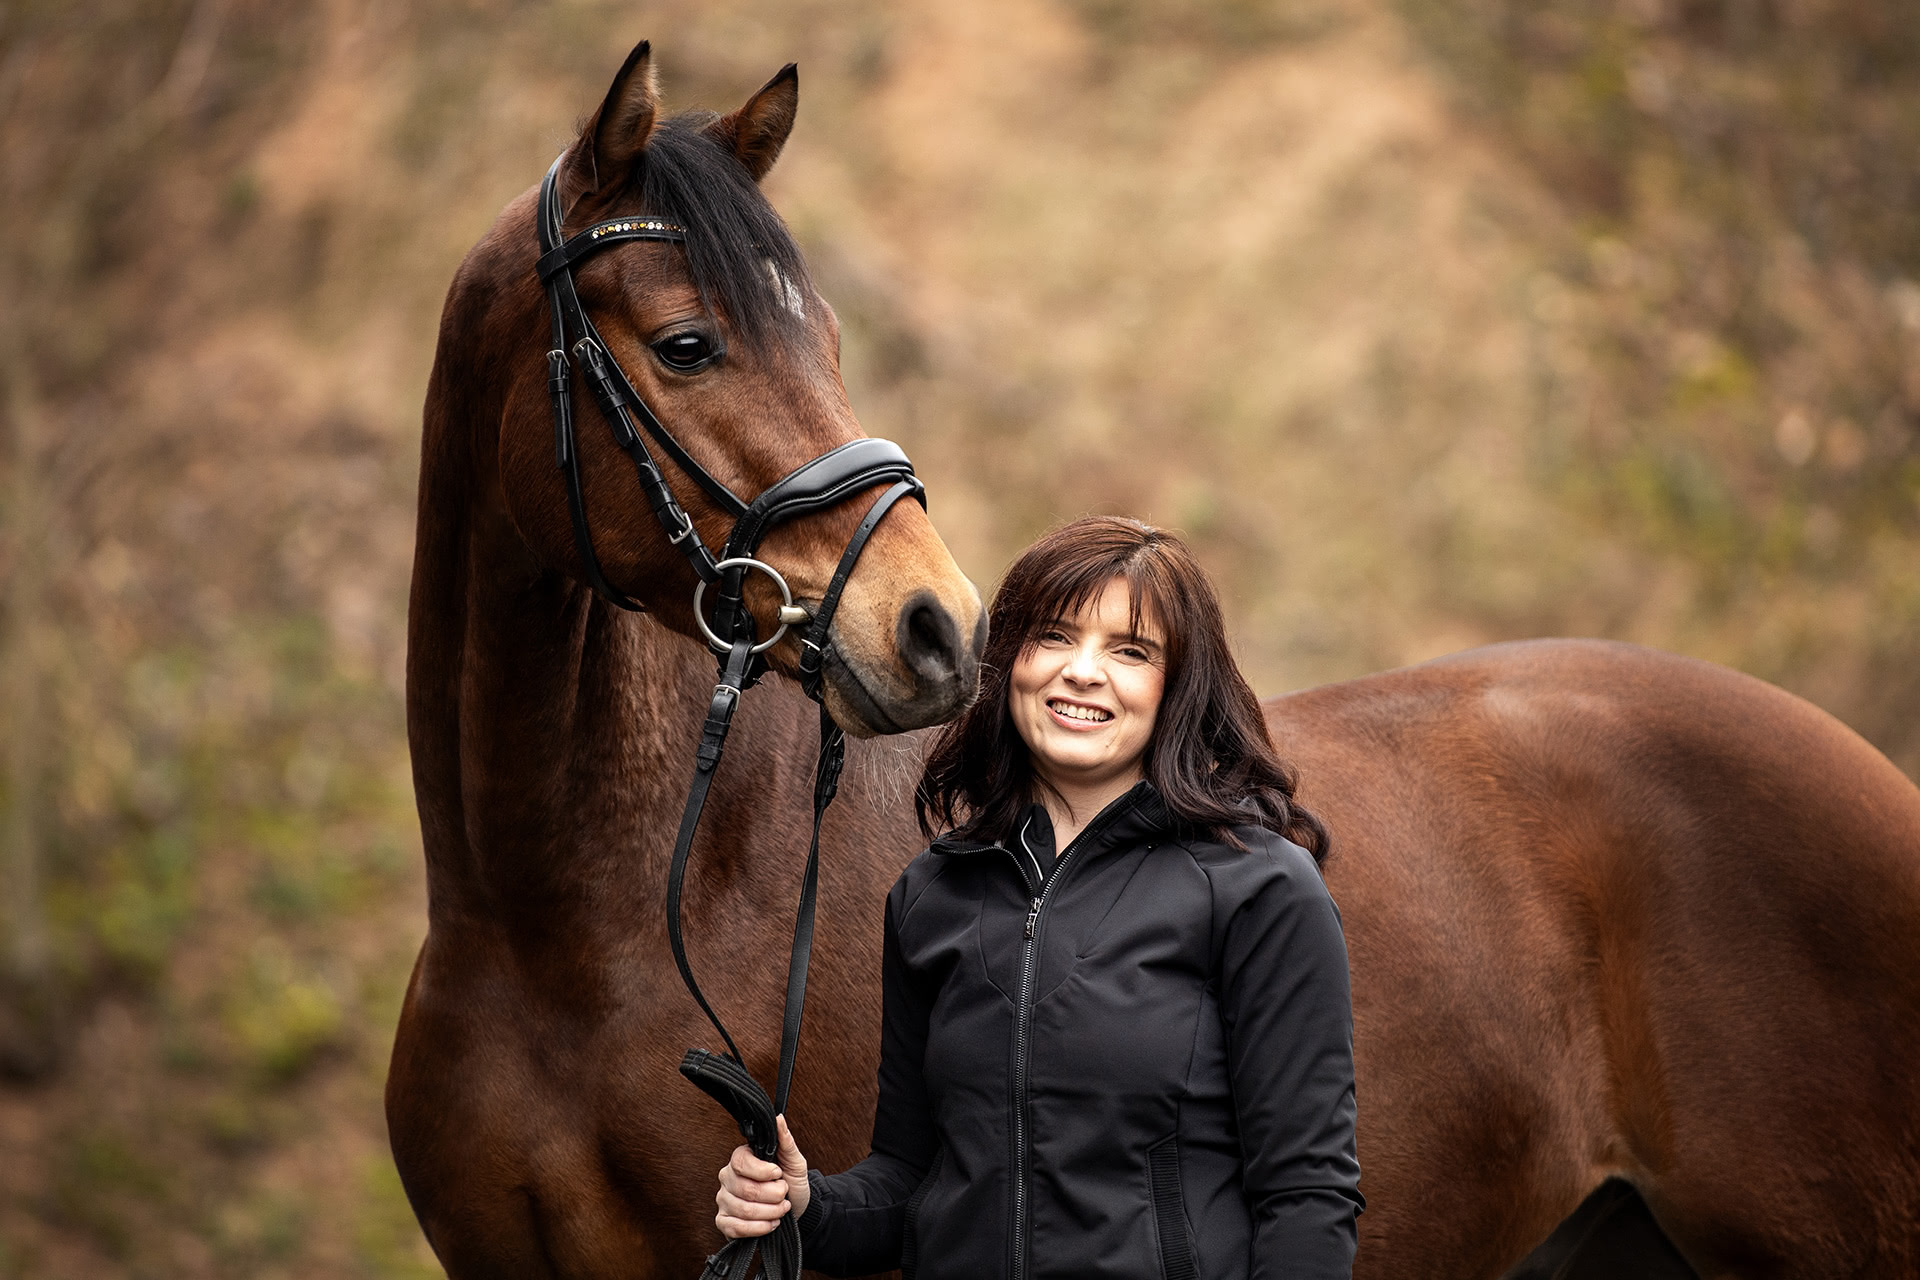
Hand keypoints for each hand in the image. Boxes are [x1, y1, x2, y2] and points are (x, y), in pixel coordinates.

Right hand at [716, 1115, 809, 1237]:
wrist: (797, 1209)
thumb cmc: (792, 1182)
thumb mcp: (795, 1162)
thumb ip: (785, 1140)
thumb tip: (779, 1118)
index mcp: (741, 1159)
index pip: (740, 1161)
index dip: (762, 1170)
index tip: (778, 1173)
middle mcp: (727, 1178)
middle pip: (745, 1189)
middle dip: (773, 1195)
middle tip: (784, 1194)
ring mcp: (723, 1200)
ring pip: (743, 1210)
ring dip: (770, 1212)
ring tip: (782, 1209)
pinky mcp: (724, 1222)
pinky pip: (735, 1228)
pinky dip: (758, 1228)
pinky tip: (771, 1223)